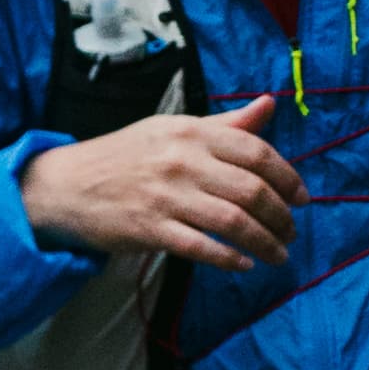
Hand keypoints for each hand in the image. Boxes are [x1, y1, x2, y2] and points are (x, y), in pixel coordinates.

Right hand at [21, 90, 301, 272]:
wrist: (66, 184)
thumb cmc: (127, 156)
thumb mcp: (174, 129)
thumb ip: (225, 124)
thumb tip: (270, 104)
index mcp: (191, 131)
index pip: (256, 152)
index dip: (288, 178)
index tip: (302, 198)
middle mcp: (181, 160)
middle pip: (251, 190)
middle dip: (281, 217)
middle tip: (291, 232)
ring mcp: (166, 196)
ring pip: (233, 222)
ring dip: (265, 243)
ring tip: (278, 255)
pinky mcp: (150, 229)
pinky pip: (202, 248)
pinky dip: (230, 259)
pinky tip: (244, 265)